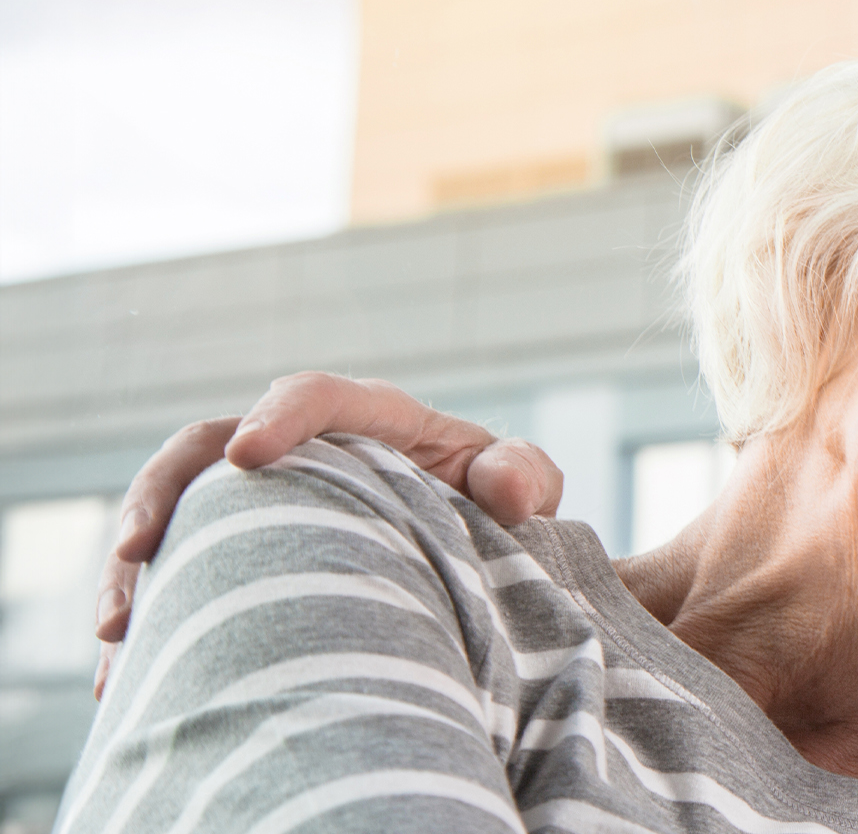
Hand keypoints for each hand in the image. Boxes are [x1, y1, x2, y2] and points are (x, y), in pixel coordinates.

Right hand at [93, 371, 562, 696]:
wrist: (473, 540)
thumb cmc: (494, 503)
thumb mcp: (519, 485)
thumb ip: (524, 475)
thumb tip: (507, 491)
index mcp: (371, 418)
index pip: (315, 396)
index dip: (280, 416)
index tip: (249, 454)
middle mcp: (298, 448)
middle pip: (206, 448)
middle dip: (162, 497)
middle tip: (134, 555)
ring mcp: (258, 500)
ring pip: (176, 515)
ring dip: (137, 568)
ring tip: (116, 631)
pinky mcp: (237, 551)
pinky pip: (178, 576)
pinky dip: (150, 617)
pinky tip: (125, 677)